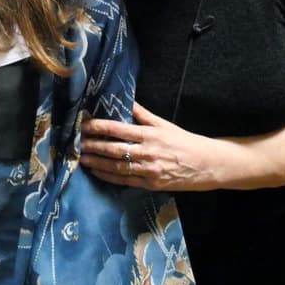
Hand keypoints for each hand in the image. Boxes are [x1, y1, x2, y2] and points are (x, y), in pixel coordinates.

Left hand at [79, 102, 223, 190]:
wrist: (206, 164)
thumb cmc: (184, 141)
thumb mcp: (164, 124)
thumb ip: (142, 114)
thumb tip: (125, 100)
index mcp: (150, 134)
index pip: (119, 129)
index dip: (100, 127)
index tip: (85, 125)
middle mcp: (147, 153)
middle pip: (114, 149)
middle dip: (94, 146)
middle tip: (77, 143)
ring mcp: (148, 170)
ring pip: (116, 167)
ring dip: (97, 163)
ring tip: (82, 158)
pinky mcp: (150, 184)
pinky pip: (125, 181)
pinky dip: (109, 176)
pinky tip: (97, 172)